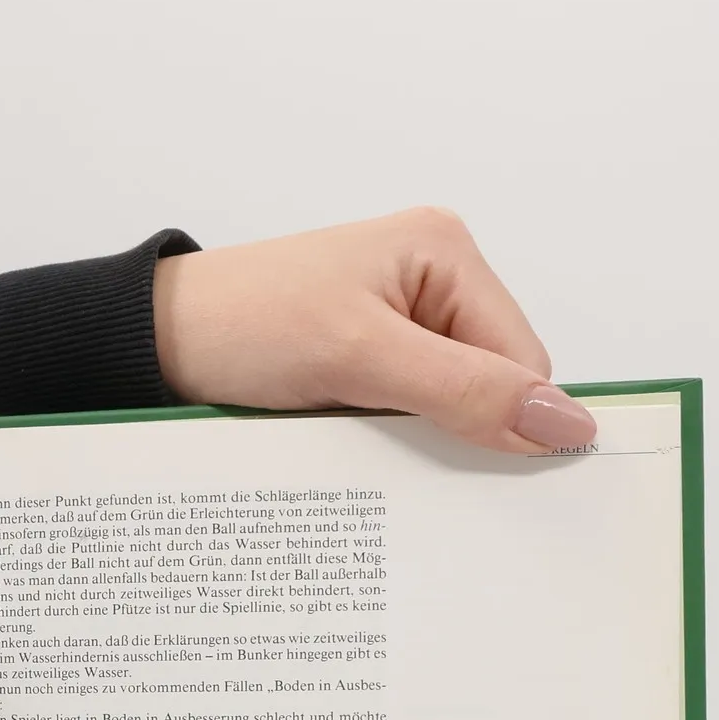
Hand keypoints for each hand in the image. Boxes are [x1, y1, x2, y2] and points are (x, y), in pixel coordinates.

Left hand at [153, 208, 596, 454]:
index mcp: (446, 252)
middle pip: (490, 384)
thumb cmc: (242, 325)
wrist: (153, 344)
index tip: (469, 467)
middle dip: (458, 429)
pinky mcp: (362, 360)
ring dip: (417, 440)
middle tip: (401, 459)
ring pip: (448, 407)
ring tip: (363, 443)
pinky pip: (406, 414)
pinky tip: (352, 447)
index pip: (524, 359)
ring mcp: (396, 322)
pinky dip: (387, 440)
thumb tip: (566, 423)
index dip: (506, 419)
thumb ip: (463, 390)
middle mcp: (430, 279)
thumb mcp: (360, 357)